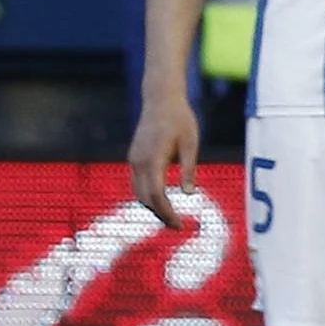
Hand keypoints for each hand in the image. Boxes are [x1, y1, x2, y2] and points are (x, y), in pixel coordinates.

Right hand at [127, 91, 200, 230]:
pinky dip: (147, 195)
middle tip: (177, 226)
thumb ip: (189, 169)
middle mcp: (139, 161)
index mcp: (154, 159)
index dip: (167, 213)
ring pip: (138, 192)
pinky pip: (137, 183)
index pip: (157, 195)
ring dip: (152, 206)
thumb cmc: (180, 119)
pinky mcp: (133, 157)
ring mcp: (133, 159)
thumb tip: (188, 194)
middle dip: (160, 214)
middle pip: (146, 198)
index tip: (180, 225)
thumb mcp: (191, 144)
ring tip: (170, 216)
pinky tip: (160, 200)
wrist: (160, 99)